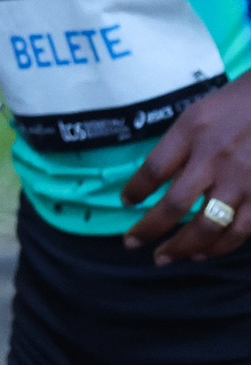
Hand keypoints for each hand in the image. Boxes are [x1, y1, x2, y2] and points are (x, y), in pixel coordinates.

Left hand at [121, 80, 249, 264]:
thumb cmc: (232, 107)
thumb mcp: (197, 115)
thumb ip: (177, 146)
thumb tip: (156, 182)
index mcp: (192, 132)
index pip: (154, 168)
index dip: (136, 189)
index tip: (125, 202)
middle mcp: (214, 158)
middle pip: (175, 204)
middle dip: (149, 229)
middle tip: (131, 243)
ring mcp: (241, 180)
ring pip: (207, 226)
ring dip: (182, 247)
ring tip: (164, 257)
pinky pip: (239, 231)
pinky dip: (218, 247)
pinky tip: (202, 253)